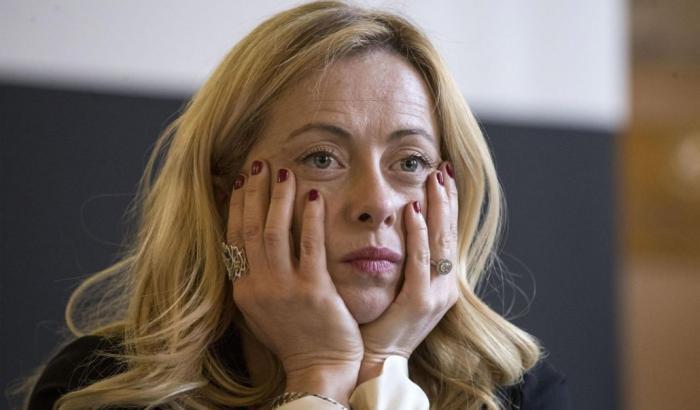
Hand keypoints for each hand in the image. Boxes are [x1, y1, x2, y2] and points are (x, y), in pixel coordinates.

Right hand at [227, 160, 362, 400]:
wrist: (320, 368)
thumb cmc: (296, 338)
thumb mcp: (263, 310)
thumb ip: (256, 278)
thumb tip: (250, 245)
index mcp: (243, 290)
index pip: (234, 238)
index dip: (236, 206)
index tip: (241, 181)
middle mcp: (257, 286)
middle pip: (250, 228)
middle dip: (253, 192)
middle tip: (258, 164)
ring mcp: (284, 289)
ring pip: (273, 232)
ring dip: (278, 198)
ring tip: (283, 172)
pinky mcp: (313, 290)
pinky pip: (309, 245)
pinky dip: (309, 217)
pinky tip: (314, 195)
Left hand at [357, 162, 459, 383]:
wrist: (375, 360)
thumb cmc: (378, 320)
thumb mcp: (395, 284)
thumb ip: (400, 256)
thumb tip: (392, 219)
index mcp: (439, 280)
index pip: (446, 233)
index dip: (447, 203)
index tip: (442, 173)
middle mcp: (444, 285)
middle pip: (449, 232)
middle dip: (446, 198)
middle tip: (442, 168)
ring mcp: (435, 294)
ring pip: (440, 241)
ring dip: (437, 207)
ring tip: (434, 179)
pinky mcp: (419, 302)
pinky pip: (420, 261)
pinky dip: (419, 234)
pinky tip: (414, 210)